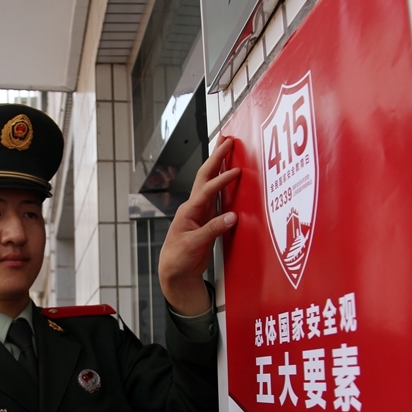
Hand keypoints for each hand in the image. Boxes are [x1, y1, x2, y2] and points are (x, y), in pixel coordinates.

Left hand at [158, 136, 240, 314]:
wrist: (175, 272)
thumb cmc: (178, 258)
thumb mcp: (194, 245)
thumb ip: (212, 230)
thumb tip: (233, 217)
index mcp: (189, 211)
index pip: (207, 190)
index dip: (222, 180)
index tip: (236, 171)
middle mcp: (194, 207)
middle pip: (206, 176)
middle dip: (217, 157)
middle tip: (227, 139)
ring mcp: (202, 212)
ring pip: (211, 183)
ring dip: (219, 165)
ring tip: (228, 148)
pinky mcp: (209, 220)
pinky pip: (218, 197)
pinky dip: (225, 184)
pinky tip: (232, 177)